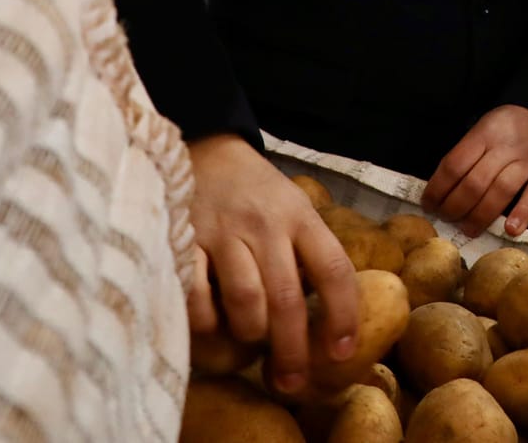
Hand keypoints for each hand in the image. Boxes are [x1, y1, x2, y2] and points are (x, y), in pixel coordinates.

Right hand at [186, 134, 359, 393]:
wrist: (209, 147)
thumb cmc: (258, 191)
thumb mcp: (295, 208)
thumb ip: (309, 252)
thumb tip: (328, 318)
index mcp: (301, 217)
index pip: (334, 270)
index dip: (343, 316)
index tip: (341, 353)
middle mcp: (266, 224)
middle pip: (287, 298)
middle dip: (292, 349)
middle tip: (291, 380)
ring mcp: (223, 231)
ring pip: (245, 300)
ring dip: (250, 333)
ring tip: (250, 341)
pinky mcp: (185, 238)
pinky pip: (196, 295)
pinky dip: (206, 321)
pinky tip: (212, 325)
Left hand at [423, 104, 527, 237]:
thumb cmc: (510, 131)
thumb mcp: (485, 130)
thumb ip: (467, 155)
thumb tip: (439, 191)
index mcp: (484, 133)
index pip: (454, 164)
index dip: (438, 189)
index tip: (429, 206)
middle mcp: (505, 145)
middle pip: (475, 182)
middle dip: (455, 207)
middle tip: (448, 221)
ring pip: (501, 190)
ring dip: (481, 215)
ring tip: (469, 230)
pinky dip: (523, 213)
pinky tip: (510, 229)